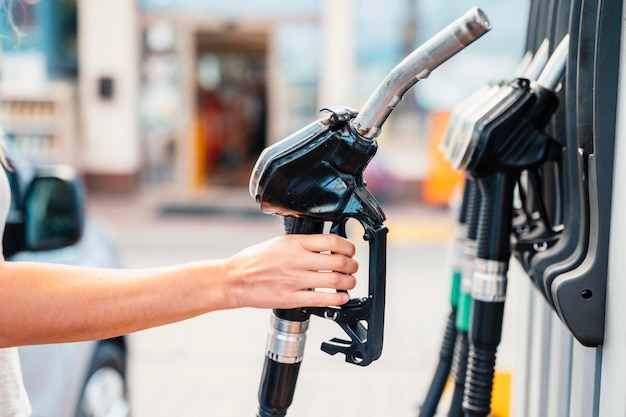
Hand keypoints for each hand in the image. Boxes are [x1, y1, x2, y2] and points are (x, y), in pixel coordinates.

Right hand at [225, 234, 357, 308]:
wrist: (235, 279)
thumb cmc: (255, 261)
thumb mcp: (279, 242)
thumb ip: (303, 244)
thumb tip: (326, 246)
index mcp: (294, 243)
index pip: (332, 241)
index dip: (348, 247)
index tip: (351, 251)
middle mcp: (296, 260)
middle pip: (339, 261)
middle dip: (352, 266)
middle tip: (353, 268)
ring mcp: (294, 280)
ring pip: (335, 281)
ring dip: (349, 283)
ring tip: (349, 283)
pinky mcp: (291, 298)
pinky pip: (322, 299)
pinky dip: (338, 299)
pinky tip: (341, 298)